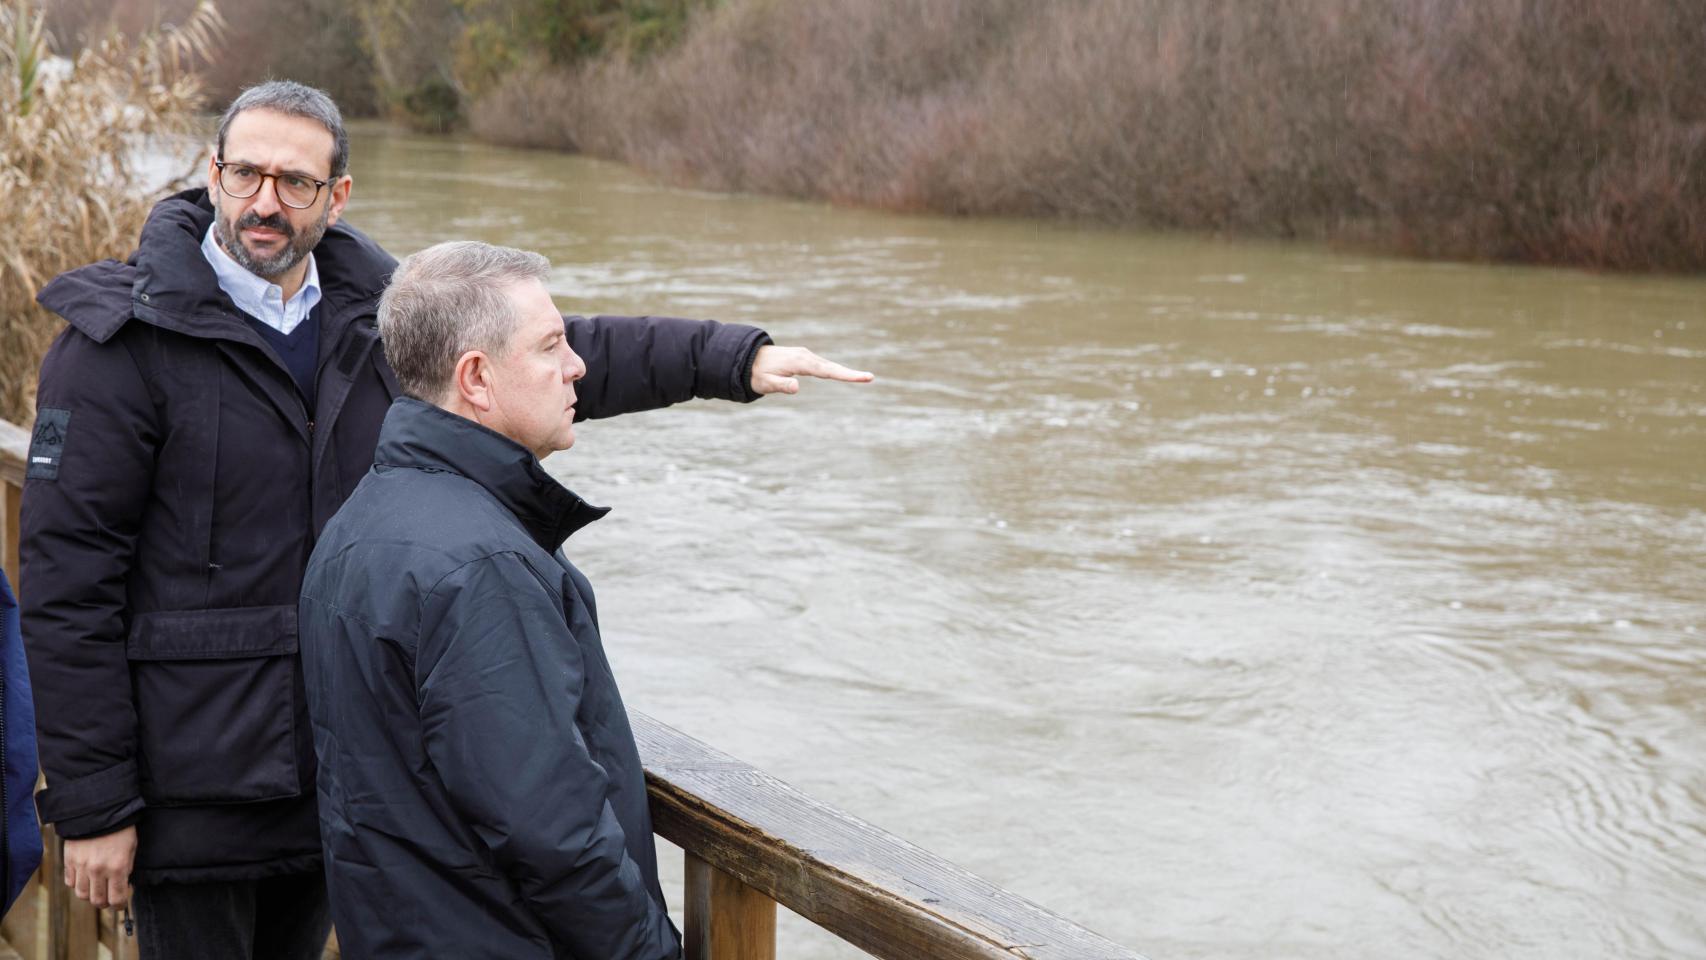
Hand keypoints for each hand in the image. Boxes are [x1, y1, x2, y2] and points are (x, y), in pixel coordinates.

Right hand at [64, 826, 136, 908]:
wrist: (99, 810)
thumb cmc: (121, 828)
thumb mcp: (132, 848)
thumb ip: (126, 868)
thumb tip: (123, 885)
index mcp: (118, 867)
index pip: (117, 899)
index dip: (120, 905)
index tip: (121, 903)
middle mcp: (98, 870)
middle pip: (97, 901)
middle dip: (105, 902)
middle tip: (109, 896)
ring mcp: (82, 866)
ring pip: (82, 894)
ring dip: (90, 894)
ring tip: (96, 888)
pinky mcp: (69, 860)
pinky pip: (70, 882)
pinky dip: (77, 883)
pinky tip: (85, 877)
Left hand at [750, 345, 873, 395]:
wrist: (747, 358)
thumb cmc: (756, 373)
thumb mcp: (765, 383)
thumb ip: (780, 385)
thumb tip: (797, 388)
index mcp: (800, 362)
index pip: (827, 371)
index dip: (845, 375)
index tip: (861, 377)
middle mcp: (806, 356)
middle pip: (832, 367)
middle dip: (850, 373)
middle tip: (870, 378)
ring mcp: (805, 356)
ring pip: (828, 366)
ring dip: (844, 372)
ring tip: (863, 378)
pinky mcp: (804, 358)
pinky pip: (823, 365)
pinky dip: (835, 370)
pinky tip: (843, 374)